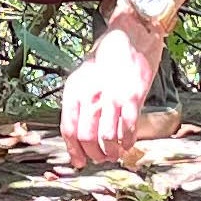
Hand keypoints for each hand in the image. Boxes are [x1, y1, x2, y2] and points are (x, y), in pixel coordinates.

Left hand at [56, 27, 158, 167]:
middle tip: (100, 159)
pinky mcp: (131, 97)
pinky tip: (128, 143)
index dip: (74, 151)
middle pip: (86, 137)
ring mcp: (111, 96)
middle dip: (93, 154)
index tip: (79, 162)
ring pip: (106, 137)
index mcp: (74, 91)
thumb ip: (79, 105)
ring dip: (111, 152)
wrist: (128, 38)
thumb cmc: (106, 61)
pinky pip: (127, 128)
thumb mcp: (83, 79)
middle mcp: (90, 95)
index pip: (68, 129)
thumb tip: (77, 137)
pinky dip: (127, 141)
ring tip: (114, 154)